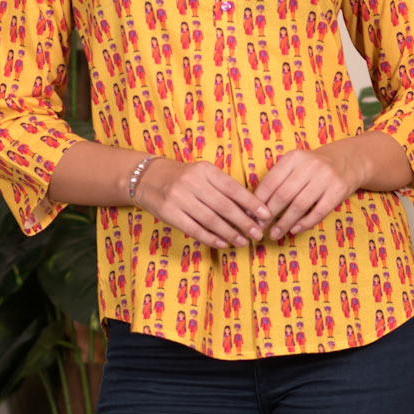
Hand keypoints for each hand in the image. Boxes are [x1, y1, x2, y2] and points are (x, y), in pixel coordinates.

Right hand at [137, 158, 269, 249]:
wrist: (147, 177)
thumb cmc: (183, 177)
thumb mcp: (202, 174)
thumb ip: (222, 187)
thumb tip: (250, 209)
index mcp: (205, 170)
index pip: (233, 188)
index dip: (251, 203)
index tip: (265, 215)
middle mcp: (192, 182)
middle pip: (224, 206)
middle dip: (244, 222)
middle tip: (257, 234)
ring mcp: (179, 198)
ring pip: (210, 220)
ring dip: (229, 233)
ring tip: (243, 241)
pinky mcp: (169, 213)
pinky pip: (194, 229)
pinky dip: (210, 238)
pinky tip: (223, 243)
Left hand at [254, 139, 363, 240]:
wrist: (349, 160)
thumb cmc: (314, 167)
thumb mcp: (296, 164)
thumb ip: (278, 179)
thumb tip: (256, 206)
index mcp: (294, 158)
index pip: (271, 181)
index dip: (259, 201)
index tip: (251, 215)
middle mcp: (309, 165)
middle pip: (284, 195)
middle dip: (270, 214)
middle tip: (260, 227)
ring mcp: (325, 177)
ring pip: (299, 205)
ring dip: (285, 223)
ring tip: (275, 234)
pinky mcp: (338, 190)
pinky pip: (318, 211)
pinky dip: (304, 223)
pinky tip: (294, 230)